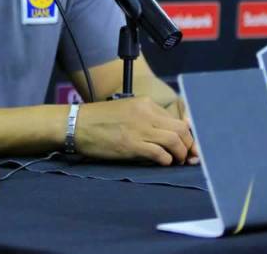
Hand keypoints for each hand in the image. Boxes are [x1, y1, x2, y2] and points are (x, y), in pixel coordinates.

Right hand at [74, 97, 193, 165]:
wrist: (76, 124)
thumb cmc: (99, 119)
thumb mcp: (127, 110)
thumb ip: (146, 119)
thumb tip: (166, 135)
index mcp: (146, 103)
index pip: (176, 119)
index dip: (187, 135)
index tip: (189, 145)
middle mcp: (146, 113)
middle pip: (181, 129)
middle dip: (189, 145)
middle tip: (188, 157)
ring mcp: (140, 129)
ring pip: (174, 141)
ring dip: (180, 154)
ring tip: (176, 161)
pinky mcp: (132, 145)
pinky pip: (160, 153)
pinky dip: (166, 160)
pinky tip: (163, 163)